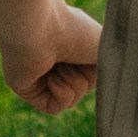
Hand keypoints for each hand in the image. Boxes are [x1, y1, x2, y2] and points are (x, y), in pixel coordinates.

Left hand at [1, 0, 100, 116]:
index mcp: (71, 45)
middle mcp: (54, 59)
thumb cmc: (74, 31)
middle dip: (84, 76)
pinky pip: (55, 108)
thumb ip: (111, 70)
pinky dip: (60, 96)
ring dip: (72, 84)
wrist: (39, 28)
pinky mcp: (27, 88)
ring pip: (71, 99)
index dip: (95, 68)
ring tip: (58, 64)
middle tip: (71, 56)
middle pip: (83, 87)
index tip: (90, 51)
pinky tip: (51, 78)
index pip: (92, 71)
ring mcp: (39, 74)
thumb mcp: (106, 50)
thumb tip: (109, 90)